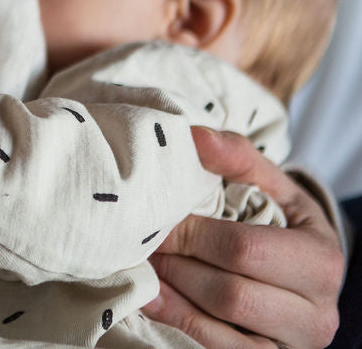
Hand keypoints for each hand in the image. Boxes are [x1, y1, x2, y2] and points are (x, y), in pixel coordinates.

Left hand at [143, 127, 342, 347]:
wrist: (298, 273)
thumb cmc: (279, 224)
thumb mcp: (271, 186)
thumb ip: (237, 157)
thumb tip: (196, 137)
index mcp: (321, 260)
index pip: (243, 249)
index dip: (191, 234)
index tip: (158, 216)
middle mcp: (317, 313)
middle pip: (229, 293)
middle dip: (178, 264)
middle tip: (144, 243)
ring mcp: (291, 345)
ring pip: (219, 327)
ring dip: (172, 294)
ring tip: (144, 266)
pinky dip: (178, 322)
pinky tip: (151, 298)